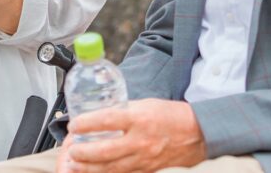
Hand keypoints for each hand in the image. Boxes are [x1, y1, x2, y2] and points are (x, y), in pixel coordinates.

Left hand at [57, 99, 206, 172]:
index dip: (86, 124)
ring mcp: (144, 159)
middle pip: (104, 151)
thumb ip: (124, 110)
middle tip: (71, 151)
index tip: (74, 125)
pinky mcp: (148, 170)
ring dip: (90, 169)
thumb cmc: (172, 116)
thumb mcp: (146, 104)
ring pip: (111, 168)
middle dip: (83, 153)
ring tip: (74, 166)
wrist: (199, 134)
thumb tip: (101, 113)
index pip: (106, 120)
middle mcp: (140, 140)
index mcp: (139, 118)